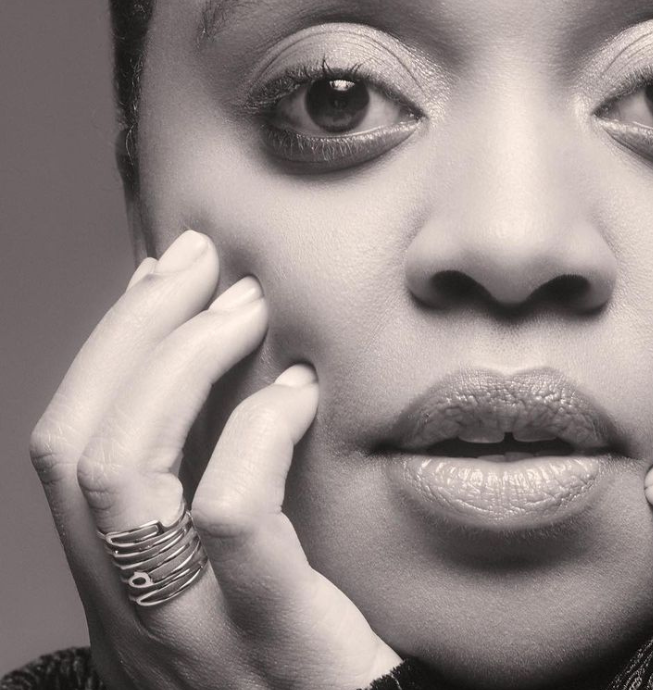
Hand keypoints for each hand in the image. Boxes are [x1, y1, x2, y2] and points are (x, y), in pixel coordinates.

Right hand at [30, 230, 400, 689]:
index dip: (106, 350)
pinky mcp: (272, 641)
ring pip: (128, 476)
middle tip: (201, 261)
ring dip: (182, 362)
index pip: (69, 454)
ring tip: (247, 305)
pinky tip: (301, 392)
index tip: (161, 276)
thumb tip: (228, 368)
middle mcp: (135, 617)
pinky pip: (231, 516)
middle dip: (134, 330)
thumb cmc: (323, 653)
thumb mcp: (245, 574)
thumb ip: (224, 486)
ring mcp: (193, 636)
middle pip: (79, 451)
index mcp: (126, 591)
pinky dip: (257, 430)